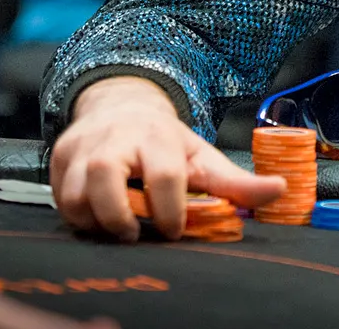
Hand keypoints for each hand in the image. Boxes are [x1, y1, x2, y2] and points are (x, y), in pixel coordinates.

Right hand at [50, 76, 284, 241]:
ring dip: (94, 220)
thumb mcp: (201, 156)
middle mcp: (115, 137)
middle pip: (104, 176)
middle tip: (134, 231)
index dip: (170, 210)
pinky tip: (97, 215)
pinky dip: (76, 216)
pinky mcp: (58, 159)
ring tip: (116, 225)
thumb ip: (237, 182)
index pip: (163, 174)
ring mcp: (81, 146)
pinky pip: (59, 198)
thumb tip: (280, 191)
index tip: (173, 228)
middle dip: (118, 215)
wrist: (121, 107)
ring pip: (74, 192)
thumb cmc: (163, 141)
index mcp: (156, 135)